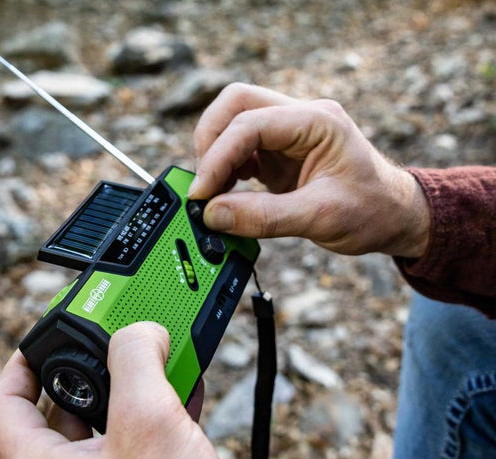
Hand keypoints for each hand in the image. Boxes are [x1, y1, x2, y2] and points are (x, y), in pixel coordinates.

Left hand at [0, 322, 260, 458]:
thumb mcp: (147, 418)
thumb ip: (136, 359)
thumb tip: (141, 332)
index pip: (5, 405)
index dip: (20, 364)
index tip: (42, 341)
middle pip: (61, 419)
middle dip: (93, 378)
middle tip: (117, 353)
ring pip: (104, 439)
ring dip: (131, 402)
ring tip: (162, 376)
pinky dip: (151, 430)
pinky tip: (184, 410)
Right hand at [189, 83, 429, 257]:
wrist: (393, 217)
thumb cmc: (371, 211)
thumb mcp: (320, 217)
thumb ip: (264, 217)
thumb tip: (213, 215)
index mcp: (317, 121)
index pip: (250, 122)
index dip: (218, 157)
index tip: (202, 193)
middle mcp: (301, 118)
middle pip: (236, 104)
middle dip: (210, 141)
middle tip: (203, 183)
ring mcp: (289, 134)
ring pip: (234, 123)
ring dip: (216, 155)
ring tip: (214, 192)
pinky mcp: (281, 154)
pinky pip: (242, 149)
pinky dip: (227, 169)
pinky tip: (229, 192)